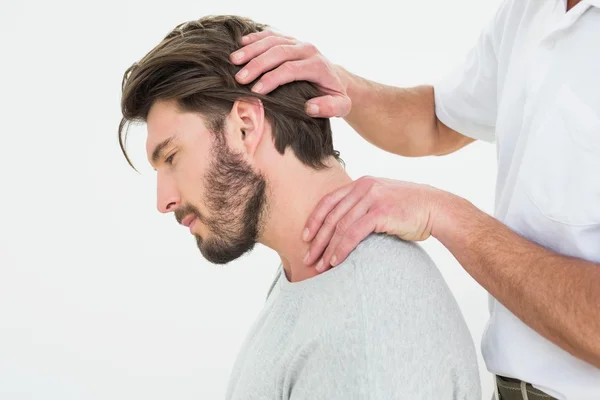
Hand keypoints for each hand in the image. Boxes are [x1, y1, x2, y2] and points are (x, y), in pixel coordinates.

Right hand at [230, 30, 350, 117]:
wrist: (335, 78)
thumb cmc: (333, 95)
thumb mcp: (340, 106)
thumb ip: (330, 108)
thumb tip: (309, 107)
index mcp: (318, 66)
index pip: (291, 69)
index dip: (272, 79)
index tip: (256, 91)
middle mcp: (307, 49)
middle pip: (279, 52)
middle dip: (257, 65)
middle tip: (239, 78)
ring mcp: (297, 42)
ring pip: (272, 40)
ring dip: (252, 50)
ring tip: (234, 61)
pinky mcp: (289, 39)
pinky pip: (271, 34)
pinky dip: (255, 38)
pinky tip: (240, 45)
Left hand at [302, 176, 446, 271]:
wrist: (437, 208)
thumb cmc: (410, 210)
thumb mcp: (382, 201)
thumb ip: (363, 207)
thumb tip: (344, 227)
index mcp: (362, 184)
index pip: (329, 201)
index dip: (314, 220)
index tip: (305, 237)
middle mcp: (364, 187)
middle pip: (332, 216)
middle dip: (317, 240)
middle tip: (308, 259)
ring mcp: (372, 198)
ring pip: (340, 226)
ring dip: (327, 249)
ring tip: (320, 266)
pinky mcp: (380, 212)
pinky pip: (353, 233)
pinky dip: (342, 248)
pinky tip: (336, 261)